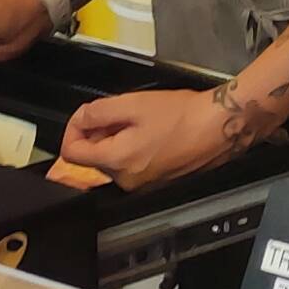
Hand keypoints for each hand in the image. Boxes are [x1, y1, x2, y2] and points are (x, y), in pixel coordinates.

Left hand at [62, 85, 262, 190]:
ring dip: (117, 139)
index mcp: (117, 161)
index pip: (71, 153)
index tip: (85, 116)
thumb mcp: (132, 103)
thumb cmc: (181, 116)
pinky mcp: (157, 182)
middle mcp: (126, 180)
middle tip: (120, 112)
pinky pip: (132, 165)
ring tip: (141, 120)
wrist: (218, 128)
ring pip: (113, 160)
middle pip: (93, 157)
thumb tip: (80, 120)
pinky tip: (153, 132)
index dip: (72, 129)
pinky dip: (134, 148)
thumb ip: (97, 112)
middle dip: (99, 133)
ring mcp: (142, 184)